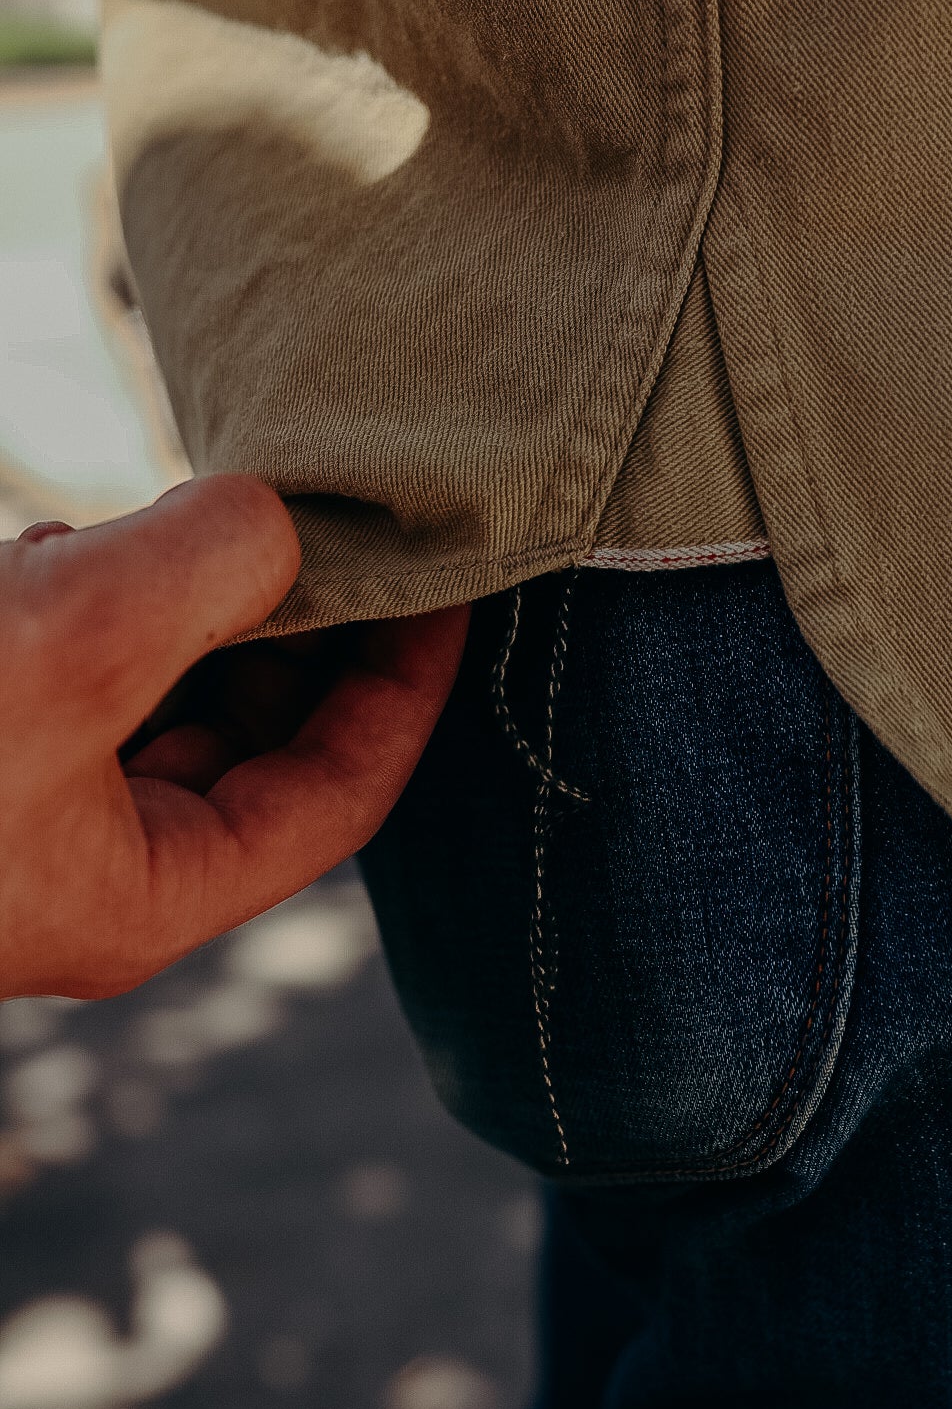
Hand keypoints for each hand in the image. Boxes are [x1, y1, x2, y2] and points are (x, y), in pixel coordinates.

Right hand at [0, 476, 466, 999]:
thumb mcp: (68, 649)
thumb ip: (201, 575)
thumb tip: (268, 521)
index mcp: (147, 897)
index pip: (342, 795)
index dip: (408, 684)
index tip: (452, 584)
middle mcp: (92, 864)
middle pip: (259, 737)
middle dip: (296, 624)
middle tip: (328, 519)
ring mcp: (26, 806)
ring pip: (159, 693)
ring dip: (183, 602)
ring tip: (185, 511)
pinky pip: (72, 672)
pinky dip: (91, 599)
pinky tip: (60, 547)